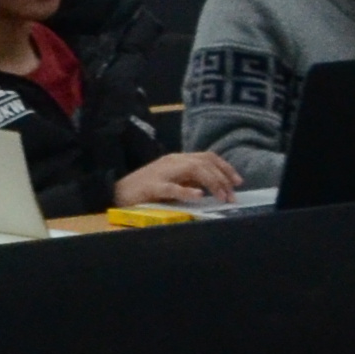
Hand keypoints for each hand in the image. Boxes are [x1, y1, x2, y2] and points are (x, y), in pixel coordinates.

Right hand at [117, 150, 244, 204]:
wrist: (116, 192)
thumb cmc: (145, 189)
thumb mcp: (172, 181)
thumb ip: (190, 181)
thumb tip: (213, 187)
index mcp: (177, 159)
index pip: (207, 157)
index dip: (225, 167)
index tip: (238, 182)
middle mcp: (172, 161)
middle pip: (204, 162)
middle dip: (223, 178)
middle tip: (232, 196)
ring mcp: (162, 172)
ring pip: (193, 170)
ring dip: (212, 183)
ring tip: (222, 197)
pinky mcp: (152, 186)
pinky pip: (172, 187)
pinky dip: (187, 191)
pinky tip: (198, 196)